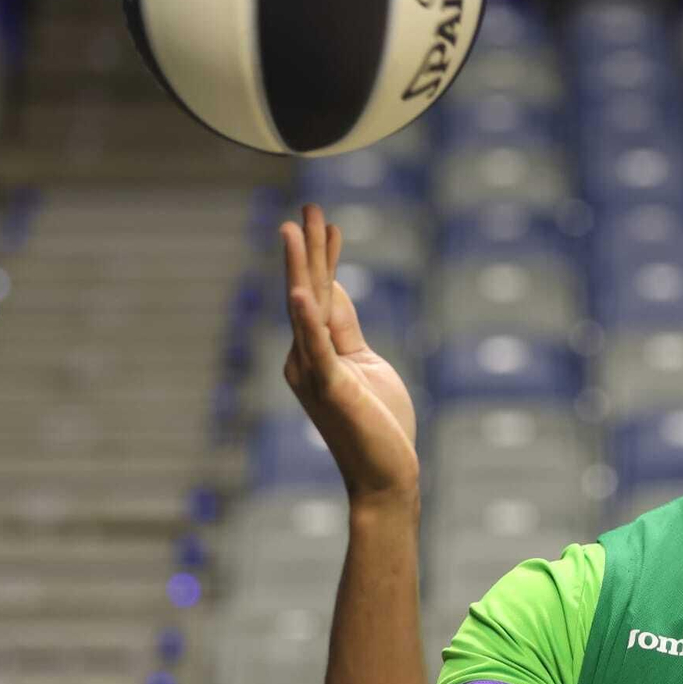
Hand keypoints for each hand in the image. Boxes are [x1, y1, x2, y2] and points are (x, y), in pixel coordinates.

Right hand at [280, 203, 418, 508]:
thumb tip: (334, 290)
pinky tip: (302, 290)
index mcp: (316, 352)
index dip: (327, 257)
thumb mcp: (365, 364)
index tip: (330, 222)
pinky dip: (307, 317)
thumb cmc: (378, 426)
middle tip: (308, 206)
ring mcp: (312, 371)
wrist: (385, 477)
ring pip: (306, 308)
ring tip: (297, 227)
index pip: (321, 294)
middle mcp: (304, 358)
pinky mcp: (330, 386)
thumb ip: (345, 329)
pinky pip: (316, 345)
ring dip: (303, 265)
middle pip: (309, 291)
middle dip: (310, 247)